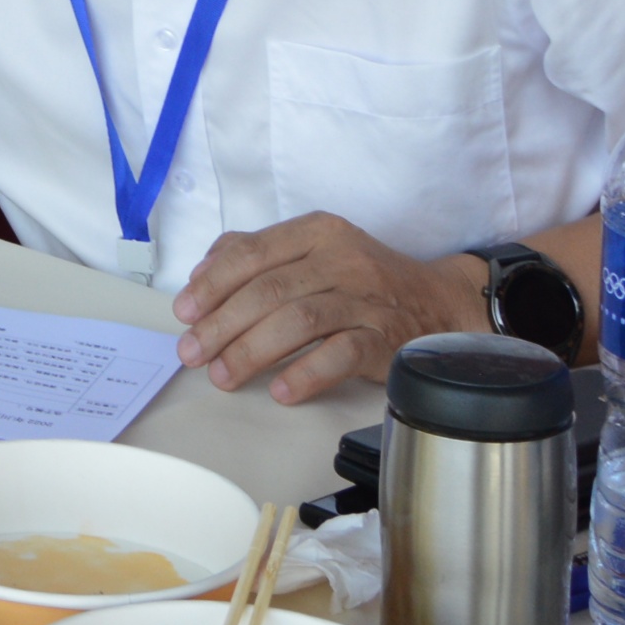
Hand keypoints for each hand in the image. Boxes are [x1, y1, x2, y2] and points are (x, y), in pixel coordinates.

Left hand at [172, 213, 487, 402]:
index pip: (253, 253)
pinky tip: (280, 391)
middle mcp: (342, 259)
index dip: (213, 284)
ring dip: (253, 351)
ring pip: (299, 321)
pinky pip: (341, 355)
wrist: (440, 303)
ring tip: (223, 376)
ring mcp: (367, 299)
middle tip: (193, 353)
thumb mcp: (314, 251)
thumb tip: (202, 275)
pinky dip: (307, 373)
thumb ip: (258, 254)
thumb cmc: (363, 280)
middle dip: (222, 324)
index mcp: (317, 232)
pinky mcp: (386, 338)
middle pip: (270, 290)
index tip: (184, 313)